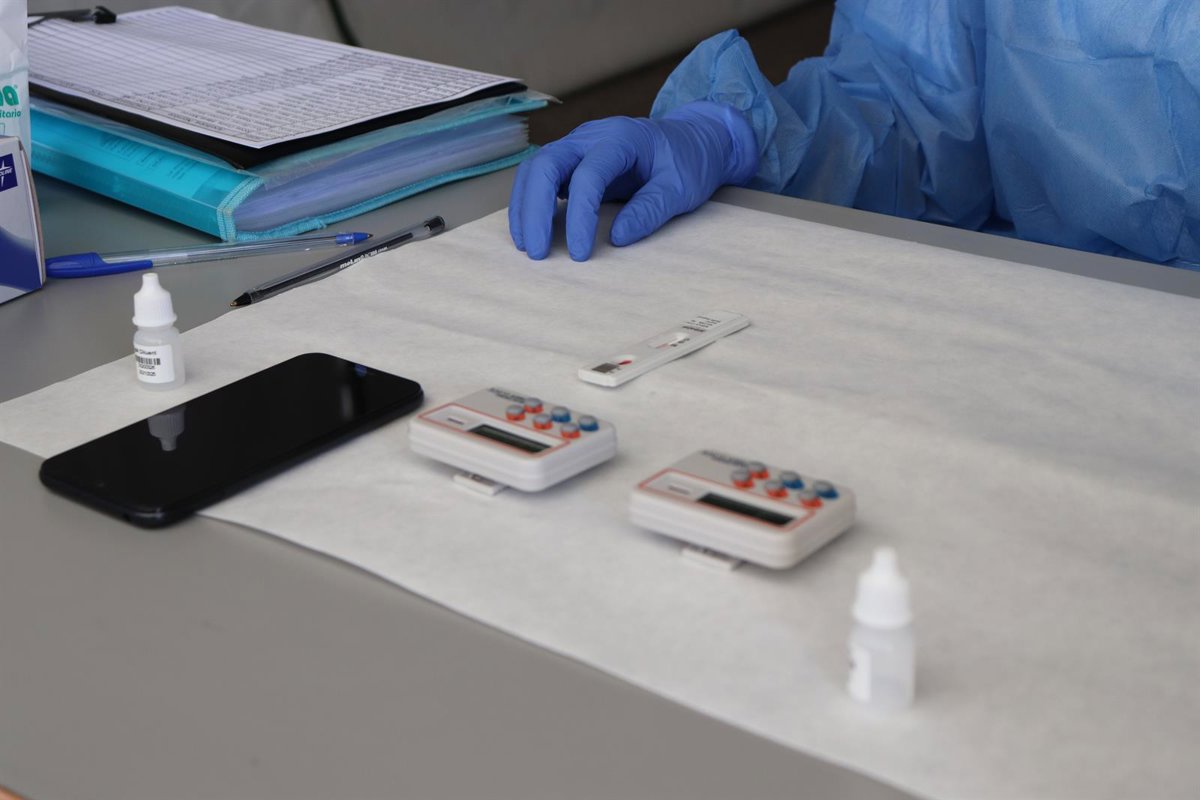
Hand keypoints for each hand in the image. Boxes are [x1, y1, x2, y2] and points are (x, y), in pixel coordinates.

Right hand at [509, 101, 757, 260]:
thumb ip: (650, 211)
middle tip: (537, 253)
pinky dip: (530, 203)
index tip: (580, 255)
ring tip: (527, 247)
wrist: (691, 141)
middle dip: (534, 210)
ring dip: (525, 207)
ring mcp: (577, 146)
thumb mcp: (680, 189)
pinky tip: (532, 231)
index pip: (588, 176)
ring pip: (534, 169)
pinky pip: (539, 177)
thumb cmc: (687, 163)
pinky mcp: (571, 160)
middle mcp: (590, 136)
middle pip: (545, 165)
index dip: (579, 218)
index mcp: (621, 139)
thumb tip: (615, 239)